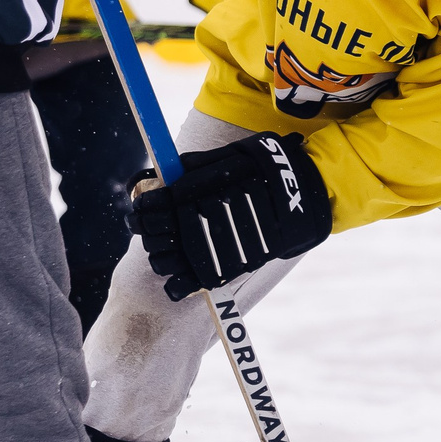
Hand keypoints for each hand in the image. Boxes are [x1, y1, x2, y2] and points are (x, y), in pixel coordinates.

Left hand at [129, 131, 332, 299]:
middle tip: (154, 229)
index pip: (147, 205)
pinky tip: (177, 280)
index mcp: (189, 192)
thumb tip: (168, 171)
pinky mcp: (220, 269)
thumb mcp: (230, 156)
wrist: (300, 195)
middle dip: (147, 232)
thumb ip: (197, 166)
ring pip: (161, 261)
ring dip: (158, 257)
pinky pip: (184, 284)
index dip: (140, 209)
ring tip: (168, 252)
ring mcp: (205, 247)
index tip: (142, 210)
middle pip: (150, 234)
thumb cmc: (264, 170)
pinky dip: (176, 285)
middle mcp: (193, 220)